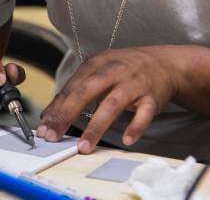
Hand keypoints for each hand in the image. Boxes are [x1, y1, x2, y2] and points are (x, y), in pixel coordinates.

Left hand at [37, 45, 186, 152]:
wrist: (165, 63)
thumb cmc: (126, 69)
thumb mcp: (100, 70)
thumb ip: (77, 89)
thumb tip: (50, 114)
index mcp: (97, 63)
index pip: (72, 87)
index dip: (56, 108)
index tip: (44, 127)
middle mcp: (114, 71)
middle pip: (86, 92)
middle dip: (67, 114)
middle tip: (54, 136)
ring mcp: (134, 84)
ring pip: (112, 104)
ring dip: (96, 126)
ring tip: (84, 146)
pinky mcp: (152, 97)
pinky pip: (144, 113)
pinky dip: (136, 126)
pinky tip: (127, 140)